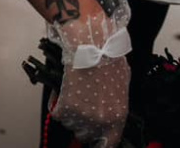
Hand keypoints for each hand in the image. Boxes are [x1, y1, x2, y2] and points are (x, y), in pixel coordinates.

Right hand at [48, 0, 130, 147]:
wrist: (90, 42)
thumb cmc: (107, 56)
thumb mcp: (123, 82)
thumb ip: (117, 103)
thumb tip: (110, 111)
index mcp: (118, 116)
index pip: (109, 145)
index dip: (100, 142)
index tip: (94, 138)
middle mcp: (101, 121)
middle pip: (87, 136)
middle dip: (83, 124)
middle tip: (82, 106)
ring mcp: (82, 116)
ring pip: (70, 124)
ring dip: (70, 112)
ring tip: (75, 91)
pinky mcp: (65, 108)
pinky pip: (56, 113)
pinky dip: (57, 101)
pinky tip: (64, 88)